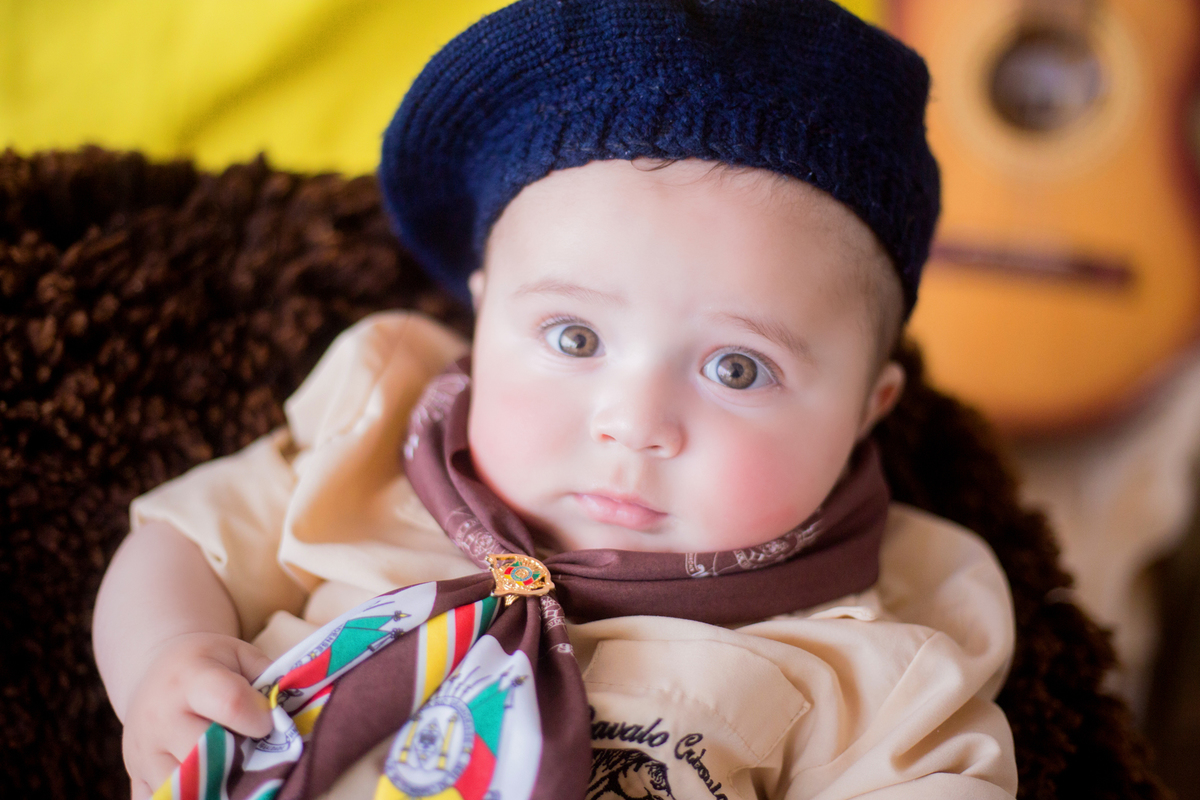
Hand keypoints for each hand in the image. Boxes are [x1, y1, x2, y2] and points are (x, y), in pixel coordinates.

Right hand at [121, 632, 274, 799]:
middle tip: (249, 751)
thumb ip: (270, 681)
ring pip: (184, 787)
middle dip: (237, 757)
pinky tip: (207, 784)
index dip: (258, 719)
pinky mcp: (135, 777)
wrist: (156, 670)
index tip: (266, 724)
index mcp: (191, 677)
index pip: (230, 703)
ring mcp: (142, 751)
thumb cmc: (210, 663)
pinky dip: (188, 798)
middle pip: (205, 753)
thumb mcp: (241, 655)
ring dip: (215, 784)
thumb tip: (292, 717)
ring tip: (230, 768)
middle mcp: (159, 716)